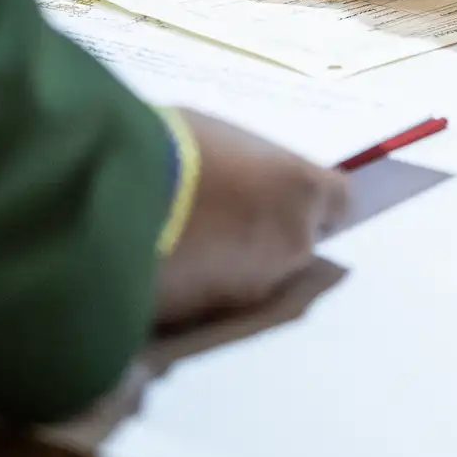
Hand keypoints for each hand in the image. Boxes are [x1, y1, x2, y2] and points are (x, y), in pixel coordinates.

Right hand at [154, 111, 347, 329]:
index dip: (314, 199)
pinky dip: (206, 286)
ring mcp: (254, 289)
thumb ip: (248, 164)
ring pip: (260, 277)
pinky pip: (221, 300)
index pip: (340, 201)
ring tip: (192, 241)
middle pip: (300, 244)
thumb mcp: (219, 135)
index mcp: (301, 189)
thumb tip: (245, 174)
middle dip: (273, 234)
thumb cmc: (172, 147)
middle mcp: (292, 245)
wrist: (116, 200)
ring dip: (238, 264)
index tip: (290, 194)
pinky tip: (173, 265)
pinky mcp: (213, 321)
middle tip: (232, 217)